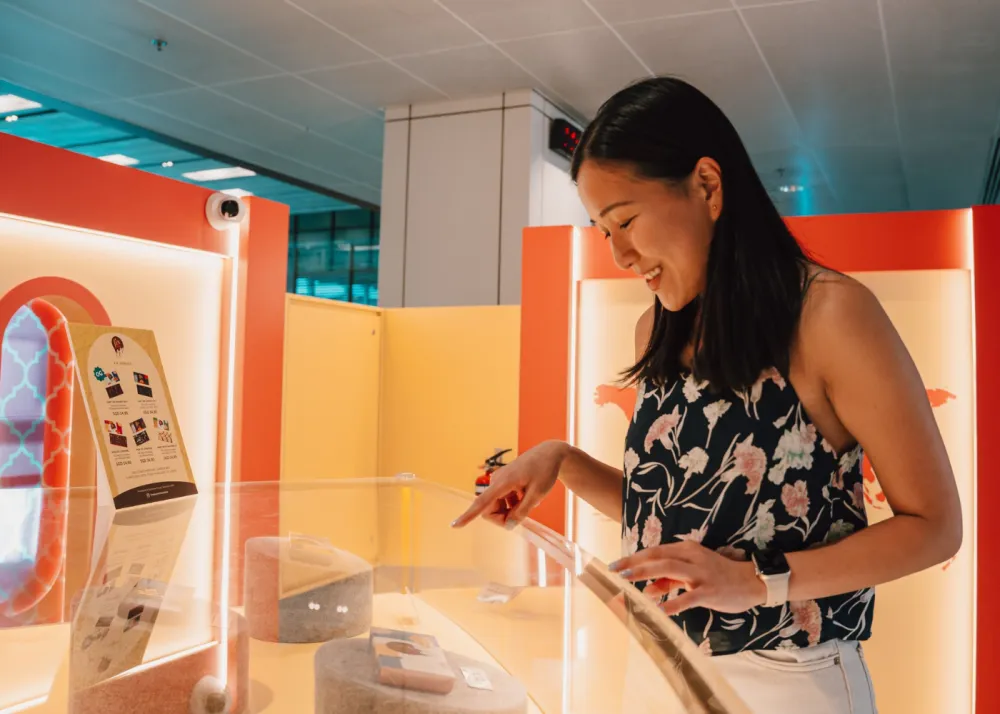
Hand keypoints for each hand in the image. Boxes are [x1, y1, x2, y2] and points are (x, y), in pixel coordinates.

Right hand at [451, 441, 567, 529]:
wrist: (550, 454)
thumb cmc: (545, 472)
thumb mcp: (537, 494)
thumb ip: (523, 511)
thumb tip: (509, 526)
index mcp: (504, 482)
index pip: (482, 502)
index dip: (468, 515)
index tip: (454, 525)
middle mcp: (496, 481)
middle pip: (490, 510)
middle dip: (504, 517)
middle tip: (524, 515)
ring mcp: (498, 481)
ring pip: (496, 507)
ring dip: (510, 510)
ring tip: (528, 500)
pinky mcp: (502, 482)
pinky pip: (502, 500)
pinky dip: (512, 503)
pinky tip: (525, 496)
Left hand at [608, 541, 766, 615]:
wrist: (751, 582)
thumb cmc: (719, 576)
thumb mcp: (692, 575)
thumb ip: (669, 581)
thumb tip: (646, 591)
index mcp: (687, 549)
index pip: (656, 551)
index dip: (635, 557)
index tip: (616, 564)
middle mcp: (692, 558)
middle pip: (659, 557)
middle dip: (635, 563)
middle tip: (615, 570)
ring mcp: (701, 574)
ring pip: (670, 569)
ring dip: (647, 574)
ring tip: (629, 581)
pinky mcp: (710, 591)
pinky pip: (689, 596)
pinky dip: (674, 602)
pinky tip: (660, 609)